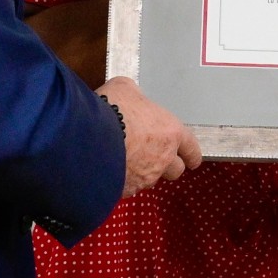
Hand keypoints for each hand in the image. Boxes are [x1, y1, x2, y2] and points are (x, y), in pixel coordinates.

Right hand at [102, 76, 198, 192]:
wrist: (86, 137)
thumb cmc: (109, 110)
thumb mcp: (124, 88)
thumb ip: (134, 96)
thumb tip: (129, 96)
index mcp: (170, 132)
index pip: (191, 149)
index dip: (191, 154)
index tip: (191, 159)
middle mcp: (163, 158)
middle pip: (175, 170)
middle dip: (168, 166)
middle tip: (155, 157)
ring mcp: (144, 177)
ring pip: (150, 180)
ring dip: (143, 172)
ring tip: (127, 161)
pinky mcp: (125, 189)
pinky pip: (128, 187)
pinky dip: (122, 181)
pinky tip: (110, 170)